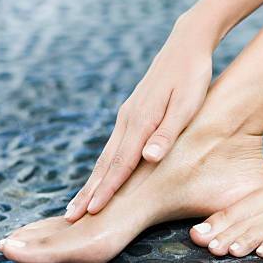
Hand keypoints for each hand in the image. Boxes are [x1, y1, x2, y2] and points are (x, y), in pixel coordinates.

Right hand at [65, 18, 212, 221]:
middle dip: (89, 191)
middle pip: (106, 163)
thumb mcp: (187, 105)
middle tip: (70, 218)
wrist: (186, 45)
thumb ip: (168, 133)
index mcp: (141, 121)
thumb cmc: (193, 77)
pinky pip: (114, 145)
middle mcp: (128, 120)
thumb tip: (148, 159)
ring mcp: (127, 115)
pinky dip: (104, 164)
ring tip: (80, 203)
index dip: (107, 190)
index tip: (91, 213)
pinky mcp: (132, 113)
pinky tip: (102, 173)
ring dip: (93, 180)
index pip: (121, 164)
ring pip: (107, 154)